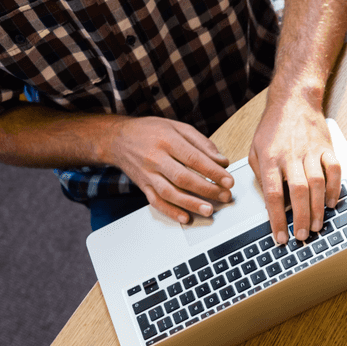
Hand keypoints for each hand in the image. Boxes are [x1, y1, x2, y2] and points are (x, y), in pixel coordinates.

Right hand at [106, 116, 233, 223]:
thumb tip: (222, 161)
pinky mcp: (143, 186)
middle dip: (207, 190)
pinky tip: (185, 218)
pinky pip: (155, 202)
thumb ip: (201, 143)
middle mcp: (155, 158)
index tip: (228, 181)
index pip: (193, 158)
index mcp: (167, 140)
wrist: (117, 138)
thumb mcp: (177, 127)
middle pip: (183, 178)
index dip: (213, 172)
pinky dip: (170, 212)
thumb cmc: (150, 131)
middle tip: (225, 196)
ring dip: (190, 204)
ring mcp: (147, 174)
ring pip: (169, 193)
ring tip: (208, 210)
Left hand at [250, 93, 340, 244]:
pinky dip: (335, 188)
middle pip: (298, 192)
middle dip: (301, 217)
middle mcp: (290, 155)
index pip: (273, 194)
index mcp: (270, 158)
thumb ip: (260, 176)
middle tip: (302, 235)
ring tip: (317, 225)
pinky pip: (334, 170)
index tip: (280, 237)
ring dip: (318, 208)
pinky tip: (331, 203)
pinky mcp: (326, 147)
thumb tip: (269, 204)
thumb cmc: (273, 128)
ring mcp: (310, 150)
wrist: (294, 100)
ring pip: (317, 183)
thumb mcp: (255, 150)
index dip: (276, 219)